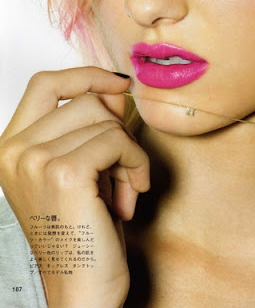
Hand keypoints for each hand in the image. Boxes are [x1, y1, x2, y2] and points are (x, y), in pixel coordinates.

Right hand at [0, 67, 149, 307]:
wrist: (82, 293)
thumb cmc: (84, 233)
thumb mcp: (83, 166)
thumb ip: (91, 124)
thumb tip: (117, 86)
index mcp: (11, 147)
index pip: (46, 82)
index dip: (86, 75)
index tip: (117, 83)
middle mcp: (14, 151)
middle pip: (85, 100)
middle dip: (116, 129)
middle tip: (121, 168)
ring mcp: (35, 161)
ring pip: (105, 119)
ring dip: (128, 152)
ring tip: (123, 189)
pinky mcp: (64, 174)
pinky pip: (118, 140)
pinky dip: (136, 164)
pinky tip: (130, 196)